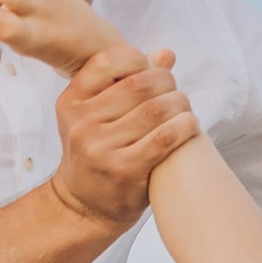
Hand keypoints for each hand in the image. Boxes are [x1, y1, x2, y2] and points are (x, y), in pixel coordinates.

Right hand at [50, 42, 196, 232]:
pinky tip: (190, 127)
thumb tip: (166, 54)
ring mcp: (101, 147)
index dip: (140, 60)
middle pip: (140, 84)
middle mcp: (82, 122)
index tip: (152, 73)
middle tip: (175, 94)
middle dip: (167, 84)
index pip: (110, 61)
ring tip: (184, 112)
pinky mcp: (124, 170)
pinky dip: (185, 127)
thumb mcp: (97, 115)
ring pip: (157, 109)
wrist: (82, 208)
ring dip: (181, 105)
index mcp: (71, 101)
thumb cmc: (97, 154)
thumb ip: (127, 82)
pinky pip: (166, 137)